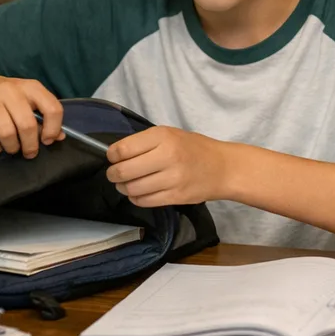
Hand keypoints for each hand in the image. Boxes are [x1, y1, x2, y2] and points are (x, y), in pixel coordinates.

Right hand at [0, 73, 63, 157]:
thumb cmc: (5, 96)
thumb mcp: (28, 99)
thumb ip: (44, 116)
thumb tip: (60, 137)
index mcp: (30, 87)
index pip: (52, 109)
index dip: (53, 129)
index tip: (47, 140)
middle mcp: (10, 90)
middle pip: (27, 125)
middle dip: (31, 145)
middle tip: (29, 152)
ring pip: (7, 133)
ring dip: (12, 147)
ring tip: (12, 148)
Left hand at [105, 126, 229, 206]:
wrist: (223, 168)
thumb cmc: (194, 148)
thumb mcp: (170, 134)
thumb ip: (145, 142)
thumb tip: (116, 155)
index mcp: (163, 137)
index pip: (122, 149)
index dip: (111, 155)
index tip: (113, 158)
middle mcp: (167, 156)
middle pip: (123, 171)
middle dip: (113, 174)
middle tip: (114, 174)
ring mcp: (172, 179)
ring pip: (132, 188)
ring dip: (123, 188)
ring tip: (126, 184)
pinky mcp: (176, 197)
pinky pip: (144, 201)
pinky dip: (136, 198)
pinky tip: (139, 193)